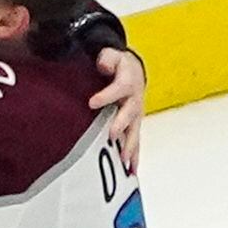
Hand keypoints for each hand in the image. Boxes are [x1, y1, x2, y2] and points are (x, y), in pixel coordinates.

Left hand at [89, 47, 144, 170]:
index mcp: (127, 82)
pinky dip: (134, 157)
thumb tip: (102, 63)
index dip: (106, 95)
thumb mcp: (110, 56)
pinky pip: (134, 142)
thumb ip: (106, 59)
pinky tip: (130, 171)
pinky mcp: (133, 125)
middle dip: (121, 125)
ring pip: (134, 132)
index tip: (92, 102)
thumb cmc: (118, 65)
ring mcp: (135, 115)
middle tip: (111, 136)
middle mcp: (134, 100)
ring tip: (124, 161)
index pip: (118, 88)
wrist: (132, 71)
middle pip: (129, 113)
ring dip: (129, 146)